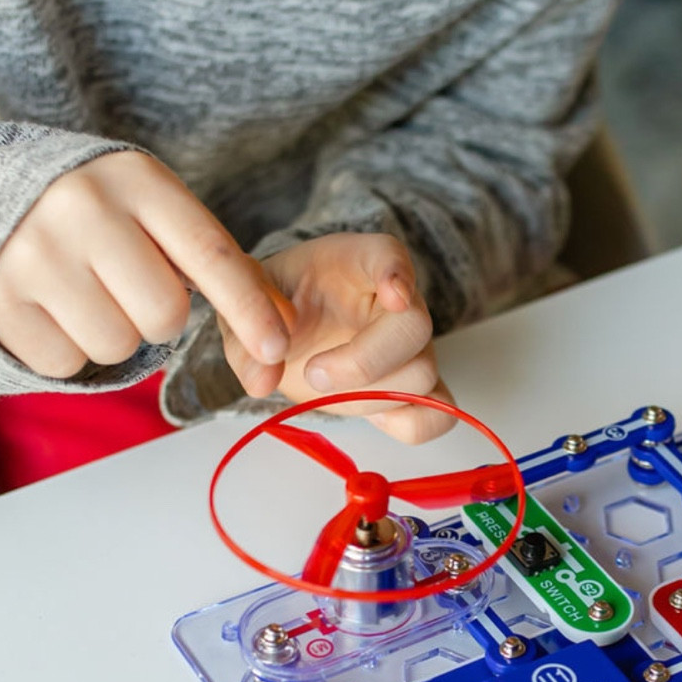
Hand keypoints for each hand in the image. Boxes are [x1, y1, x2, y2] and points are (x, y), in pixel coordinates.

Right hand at [0, 153, 293, 393]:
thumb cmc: (99, 213)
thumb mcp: (155, 211)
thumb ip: (217, 264)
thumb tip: (278, 336)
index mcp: (135, 178)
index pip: (209, 254)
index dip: (249, 307)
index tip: (277, 347)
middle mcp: (80, 208)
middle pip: (164, 315)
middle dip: (160, 318)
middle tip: (129, 287)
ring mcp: (32, 254)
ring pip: (117, 347)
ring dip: (113, 335)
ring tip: (85, 293)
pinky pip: (65, 364)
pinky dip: (67, 349)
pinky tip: (50, 308)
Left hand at [228, 232, 455, 443]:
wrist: (288, 328)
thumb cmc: (276, 305)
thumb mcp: (244, 306)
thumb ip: (244, 333)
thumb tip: (260, 382)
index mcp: (354, 262)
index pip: (389, 256)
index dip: (396, 273)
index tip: (392, 294)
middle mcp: (396, 302)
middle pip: (415, 327)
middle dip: (364, 362)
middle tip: (314, 374)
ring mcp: (412, 346)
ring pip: (421, 374)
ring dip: (371, 397)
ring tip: (325, 389)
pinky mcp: (414, 388)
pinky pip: (437, 414)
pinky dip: (408, 425)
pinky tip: (367, 412)